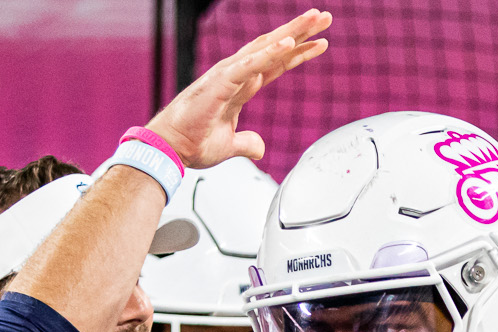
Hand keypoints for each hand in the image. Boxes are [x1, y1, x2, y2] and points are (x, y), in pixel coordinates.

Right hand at [145, 10, 331, 167]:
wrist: (172, 149)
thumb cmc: (193, 142)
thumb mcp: (230, 145)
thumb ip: (247, 143)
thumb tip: (260, 147)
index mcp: (241, 85)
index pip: (276, 64)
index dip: (299, 53)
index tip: (321, 43)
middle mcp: (236, 73)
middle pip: (275, 48)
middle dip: (301, 31)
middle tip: (325, 17)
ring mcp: (229, 75)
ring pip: (266, 48)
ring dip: (291, 33)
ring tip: (315, 19)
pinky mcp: (222, 83)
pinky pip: (250, 65)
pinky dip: (270, 53)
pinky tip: (289, 43)